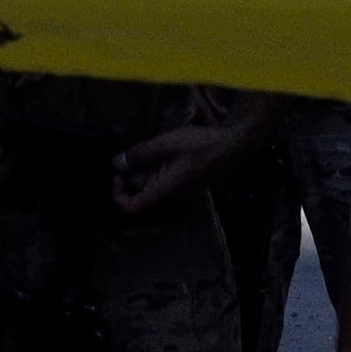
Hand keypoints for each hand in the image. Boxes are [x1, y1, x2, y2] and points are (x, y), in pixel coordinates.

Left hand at [112, 106, 262, 219]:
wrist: (234, 145)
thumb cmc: (203, 145)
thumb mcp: (168, 143)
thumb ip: (141, 153)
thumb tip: (117, 163)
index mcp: (165, 189)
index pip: (133, 208)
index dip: (118, 195)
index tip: (117, 174)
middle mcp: (170, 193)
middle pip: (140, 190)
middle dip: (131, 172)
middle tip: (129, 150)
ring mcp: (178, 187)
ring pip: (151, 181)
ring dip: (143, 166)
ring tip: (145, 145)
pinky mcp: (184, 179)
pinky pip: (162, 175)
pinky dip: (155, 163)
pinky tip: (158, 146)